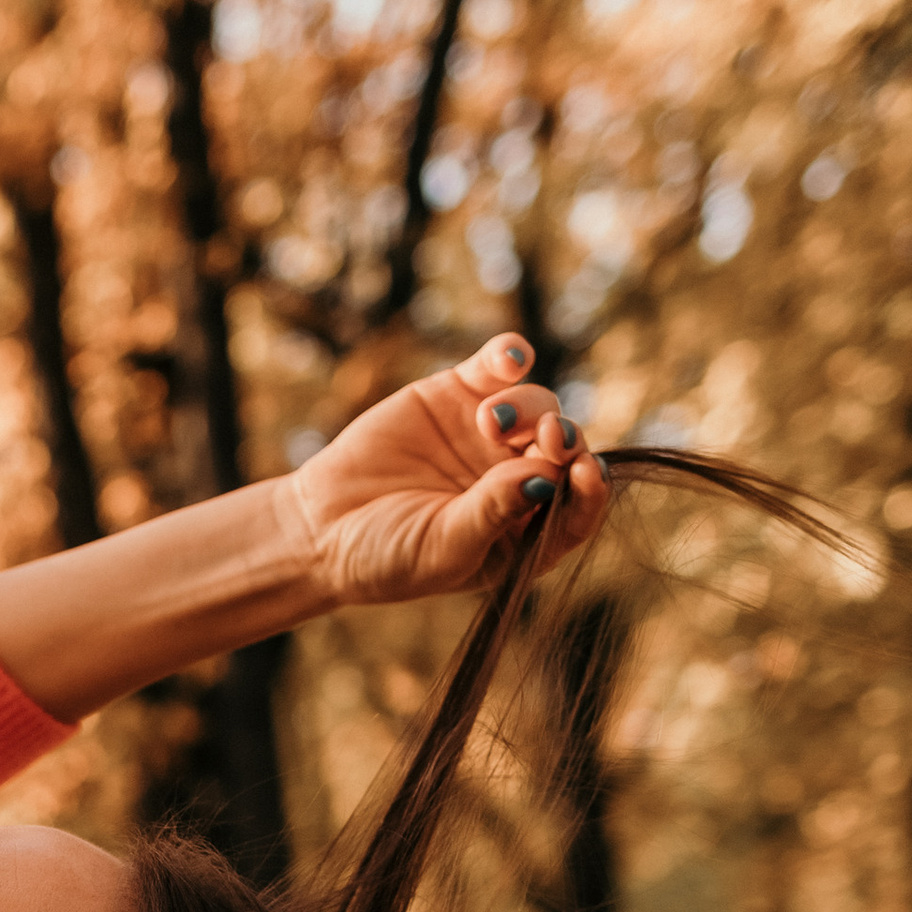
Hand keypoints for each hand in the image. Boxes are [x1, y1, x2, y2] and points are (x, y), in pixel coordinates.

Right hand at [283, 333, 610, 610]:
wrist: (322, 527)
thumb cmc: (386, 556)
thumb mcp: (443, 547)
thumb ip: (493, 512)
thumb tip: (545, 477)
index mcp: (527, 530)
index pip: (578, 507)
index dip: (590, 487)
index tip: (583, 470)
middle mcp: (520, 478)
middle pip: (565, 449)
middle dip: (563, 439)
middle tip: (545, 436)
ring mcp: (493, 435)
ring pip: (538, 405)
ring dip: (527, 407)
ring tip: (487, 421)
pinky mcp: (460, 393)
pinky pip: (500, 366)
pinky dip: (510, 355)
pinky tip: (509, 358)